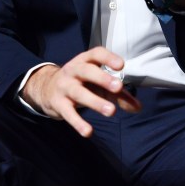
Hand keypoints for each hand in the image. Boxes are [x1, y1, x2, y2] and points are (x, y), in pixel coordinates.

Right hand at [20, 47, 141, 136]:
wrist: (47, 89)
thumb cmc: (81, 84)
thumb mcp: (98, 85)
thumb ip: (119, 95)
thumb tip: (137, 107)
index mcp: (85, 61)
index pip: (96, 54)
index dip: (108, 58)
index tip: (121, 65)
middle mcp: (73, 70)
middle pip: (86, 71)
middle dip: (102, 78)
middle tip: (118, 87)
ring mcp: (64, 86)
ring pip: (78, 92)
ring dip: (95, 101)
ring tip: (111, 111)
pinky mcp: (58, 103)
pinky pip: (68, 113)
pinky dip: (77, 122)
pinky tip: (88, 132)